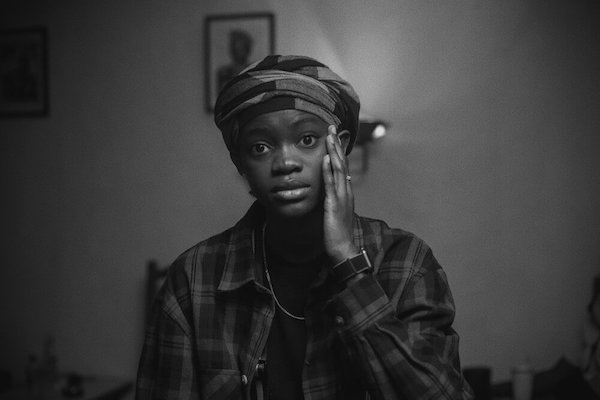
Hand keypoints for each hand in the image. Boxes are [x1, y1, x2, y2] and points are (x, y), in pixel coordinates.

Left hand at [322, 125, 358, 263]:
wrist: (343, 248)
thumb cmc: (338, 232)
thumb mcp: (336, 211)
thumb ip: (334, 198)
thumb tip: (332, 189)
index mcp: (346, 191)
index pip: (343, 166)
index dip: (339, 150)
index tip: (334, 136)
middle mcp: (346, 190)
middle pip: (342, 162)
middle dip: (336, 144)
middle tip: (332, 127)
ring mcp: (342, 196)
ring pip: (339, 168)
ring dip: (334, 151)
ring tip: (330, 136)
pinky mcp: (334, 203)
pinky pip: (331, 183)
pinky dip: (330, 169)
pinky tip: (328, 157)